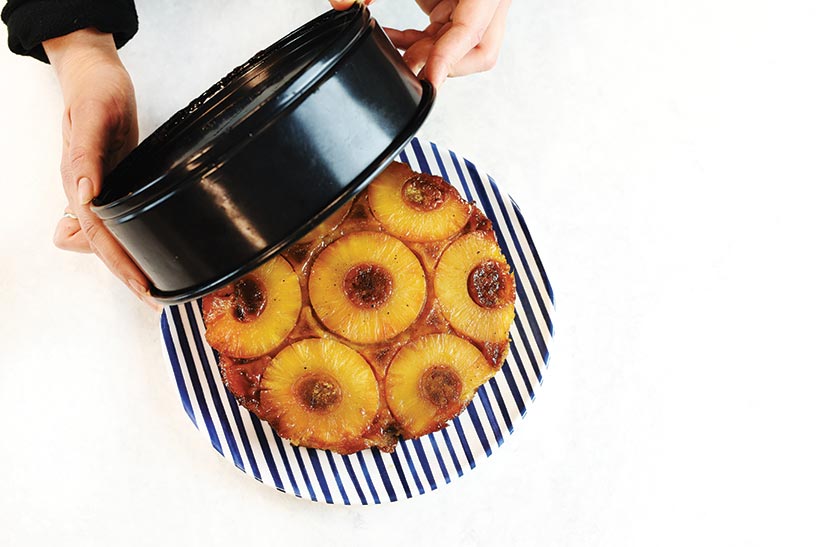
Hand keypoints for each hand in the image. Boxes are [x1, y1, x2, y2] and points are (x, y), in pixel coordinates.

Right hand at [45, 29, 158, 309]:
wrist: (94, 74)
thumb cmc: (93, 90)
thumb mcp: (91, 115)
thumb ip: (83, 154)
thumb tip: (83, 196)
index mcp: (79, 183)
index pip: (97, 236)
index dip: (119, 264)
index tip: (142, 288)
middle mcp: (88, 193)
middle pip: (105, 245)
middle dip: (129, 274)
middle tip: (157, 300)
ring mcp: (101, 191)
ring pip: (110, 238)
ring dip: (131, 261)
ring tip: (156, 286)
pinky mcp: (117, 184)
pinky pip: (121, 221)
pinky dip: (136, 240)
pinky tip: (150, 251)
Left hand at [330, 0, 510, 86]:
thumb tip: (343, 2)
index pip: (475, 32)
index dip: (449, 60)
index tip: (428, 79)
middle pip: (480, 51)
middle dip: (446, 64)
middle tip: (412, 67)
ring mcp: (471, 1)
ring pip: (461, 49)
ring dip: (428, 56)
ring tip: (396, 52)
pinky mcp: (452, 2)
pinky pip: (441, 36)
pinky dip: (416, 43)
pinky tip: (391, 38)